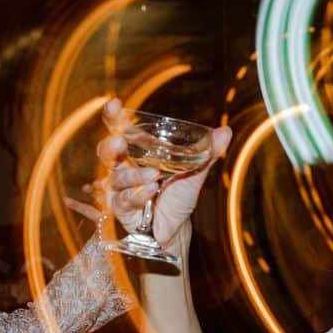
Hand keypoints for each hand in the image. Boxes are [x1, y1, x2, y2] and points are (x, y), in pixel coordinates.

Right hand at [95, 98, 232, 250]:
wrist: (175, 228)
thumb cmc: (179, 197)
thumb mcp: (194, 172)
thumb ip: (206, 153)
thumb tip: (226, 131)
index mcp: (138, 152)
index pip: (121, 129)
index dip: (114, 117)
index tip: (114, 104)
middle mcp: (124, 167)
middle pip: (106, 152)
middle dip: (111, 146)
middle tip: (120, 142)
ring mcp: (119, 188)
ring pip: (118, 177)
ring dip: (134, 175)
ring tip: (154, 175)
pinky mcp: (120, 208)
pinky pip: (125, 199)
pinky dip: (138, 194)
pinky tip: (152, 191)